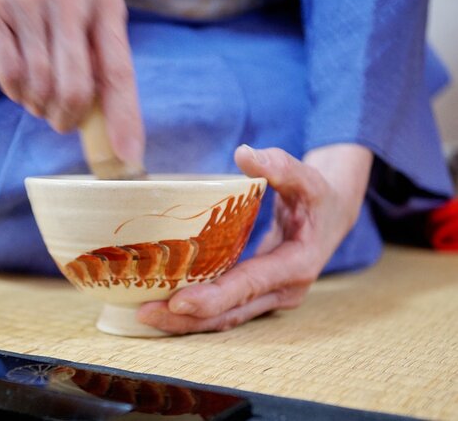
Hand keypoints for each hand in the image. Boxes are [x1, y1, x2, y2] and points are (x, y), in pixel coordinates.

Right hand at [0, 0, 143, 164]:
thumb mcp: (88, 7)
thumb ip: (101, 55)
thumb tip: (114, 128)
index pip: (119, 72)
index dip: (124, 120)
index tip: (127, 157)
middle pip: (76, 90)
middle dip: (68, 119)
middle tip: (63, 123)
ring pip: (39, 87)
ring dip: (40, 107)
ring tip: (40, 98)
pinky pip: (9, 76)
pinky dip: (15, 94)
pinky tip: (20, 86)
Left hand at [137, 144, 373, 333]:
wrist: (332, 218)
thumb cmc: (317, 198)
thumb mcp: (306, 178)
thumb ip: (280, 166)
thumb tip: (245, 154)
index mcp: (296, 265)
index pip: (248, 285)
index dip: (213, 296)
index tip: (177, 302)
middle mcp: (283, 291)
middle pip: (230, 313)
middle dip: (188, 319)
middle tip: (145, 314)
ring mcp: (270, 298)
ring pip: (225, 319)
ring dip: (186, 323)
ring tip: (145, 315)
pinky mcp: (256, 297)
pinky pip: (224, 311)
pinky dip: (195, 314)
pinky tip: (163, 307)